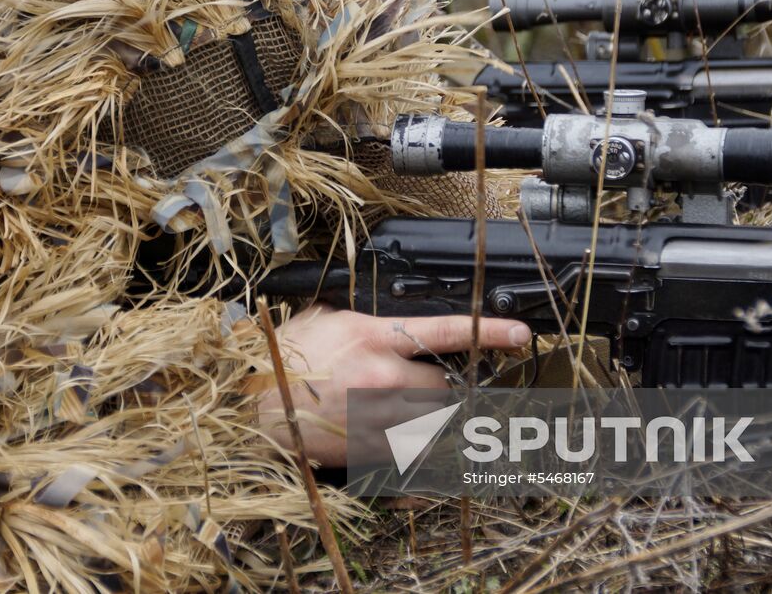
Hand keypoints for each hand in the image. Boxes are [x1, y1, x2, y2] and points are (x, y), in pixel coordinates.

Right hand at [258, 306, 531, 465]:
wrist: (251, 407)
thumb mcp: (324, 322)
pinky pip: (412, 450)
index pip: (446, 331)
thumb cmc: (283, 361)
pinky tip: (388, 437)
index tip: (521, 334)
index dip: (489, 331)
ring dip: (423, 418)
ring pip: (432, 419)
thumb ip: (362, 322)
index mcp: (375, 337)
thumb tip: (384, 326)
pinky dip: (409, 445)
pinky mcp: (372, 449)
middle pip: (445, 385)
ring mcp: (381, 416)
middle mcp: (385, 376)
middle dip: (436, 387)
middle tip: (409, 388)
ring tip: (391, 413)